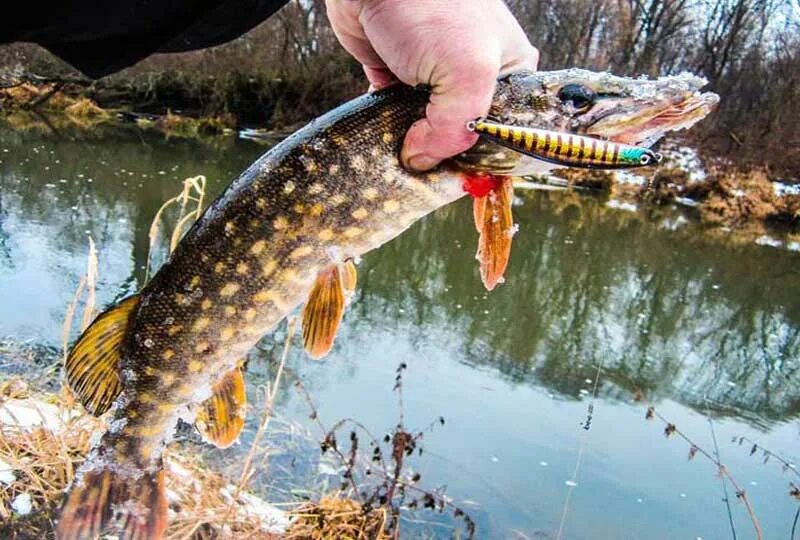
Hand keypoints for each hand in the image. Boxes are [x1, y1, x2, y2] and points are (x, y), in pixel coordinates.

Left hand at [326, 0, 537, 170]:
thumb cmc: (433, 8)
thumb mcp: (466, 73)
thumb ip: (453, 130)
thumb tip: (422, 162)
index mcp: (507, 74)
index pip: (506, 134)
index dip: (488, 163)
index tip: (470, 187)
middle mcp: (472, 78)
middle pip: (464, 137)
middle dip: (447, 160)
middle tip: (431, 183)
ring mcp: (432, 80)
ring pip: (427, 132)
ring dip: (414, 150)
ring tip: (405, 171)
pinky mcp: (396, 78)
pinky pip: (395, 119)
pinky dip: (388, 135)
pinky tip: (384, 150)